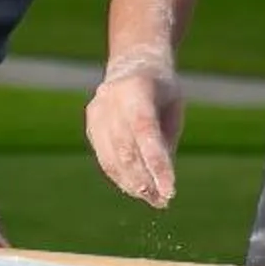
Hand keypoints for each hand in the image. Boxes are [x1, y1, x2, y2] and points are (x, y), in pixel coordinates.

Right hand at [85, 56, 184, 207]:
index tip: (170, 191)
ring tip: (153, 199)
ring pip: (112, 159)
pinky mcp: (91, 125)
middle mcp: (111, 100)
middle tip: (162, 200)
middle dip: (145, 180)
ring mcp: (97, 113)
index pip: (146, 133)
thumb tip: (162, 185)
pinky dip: (121, 177)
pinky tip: (137, 188)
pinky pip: (105, 158)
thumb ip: (167, 142)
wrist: (132, 65)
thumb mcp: (173, 108)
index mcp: (137, 89)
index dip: (157, 164)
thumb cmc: (162, 90)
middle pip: (126, 150)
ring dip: (133, 184)